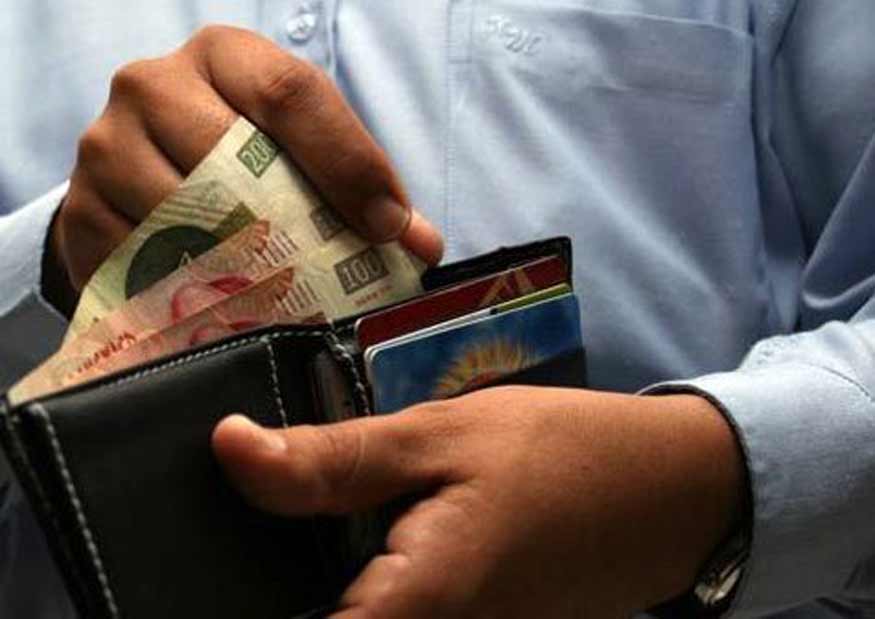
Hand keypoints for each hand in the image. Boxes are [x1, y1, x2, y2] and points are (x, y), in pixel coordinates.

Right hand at [45, 25, 442, 314]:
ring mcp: (106, 146)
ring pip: (183, 215)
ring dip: (242, 268)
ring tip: (286, 301)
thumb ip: (356, 186)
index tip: (389, 226)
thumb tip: (418, 243)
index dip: (348, 163)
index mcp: (226, 58)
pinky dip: (190, 296)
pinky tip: (227, 312)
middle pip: (229, 154)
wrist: (138, 173)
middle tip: (340, 278)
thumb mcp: (296, 150)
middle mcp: (154, 86)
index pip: (291, 93)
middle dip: (297, 225)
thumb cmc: (237, 159)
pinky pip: (143, 265)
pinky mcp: (80, 211)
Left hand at [213, 386, 745, 617]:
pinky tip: (374, 526)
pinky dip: (374, 576)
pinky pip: (403, 610)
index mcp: (411, 603)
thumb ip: (334, 459)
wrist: (666, 489)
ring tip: (312, 512)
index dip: (234, 596)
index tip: (204, 569)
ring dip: (333, 573)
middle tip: (267, 510)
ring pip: (368, 615)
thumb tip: (228, 450)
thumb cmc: (558, 454)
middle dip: (283, 577)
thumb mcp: (441, 436)